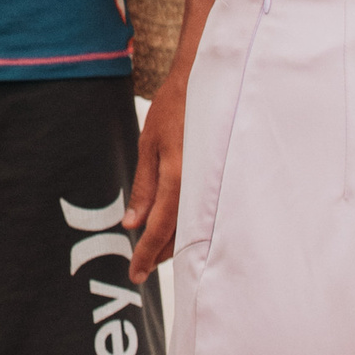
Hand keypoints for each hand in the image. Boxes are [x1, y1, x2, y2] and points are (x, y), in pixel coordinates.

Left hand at [125, 0, 209, 281]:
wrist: (209, 80)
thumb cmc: (176, 109)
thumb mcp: (151, 145)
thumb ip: (145, 187)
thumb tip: (132, 224)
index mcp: (179, 175)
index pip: (161, 227)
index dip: (146, 253)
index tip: (135, 274)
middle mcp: (200, 184)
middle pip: (180, 233)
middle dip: (160, 253)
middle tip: (141, 269)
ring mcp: (214, 182)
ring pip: (194, 225)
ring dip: (175, 240)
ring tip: (157, 252)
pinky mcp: (221, 177)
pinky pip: (204, 210)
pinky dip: (189, 223)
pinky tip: (179, 229)